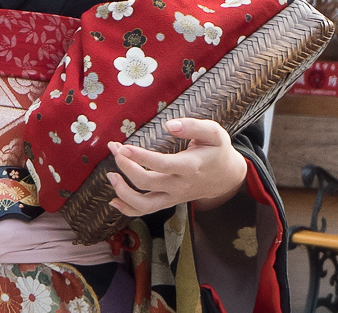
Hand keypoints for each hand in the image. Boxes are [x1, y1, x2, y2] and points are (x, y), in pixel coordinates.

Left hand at [107, 117, 247, 215]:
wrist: (227, 177)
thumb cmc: (217, 150)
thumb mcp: (214, 134)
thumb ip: (194, 126)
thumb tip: (170, 125)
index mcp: (191, 167)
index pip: (163, 165)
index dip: (141, 158)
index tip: (123, 147)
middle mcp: (180, 185)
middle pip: (147, 182)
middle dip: (125, 166)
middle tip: (114, 148)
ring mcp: (174, 196)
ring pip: (145, 204)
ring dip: (123, 192)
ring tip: (110, 175)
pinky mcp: (169, 201)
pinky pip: (147, 211)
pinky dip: (129, 209)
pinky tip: (114, 201)